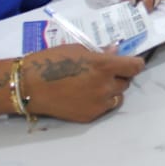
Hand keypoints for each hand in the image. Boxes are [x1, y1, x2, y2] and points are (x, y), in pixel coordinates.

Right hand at [21, 44, 144, 122]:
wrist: (29, 86)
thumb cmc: (51, 60)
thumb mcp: (78, 49)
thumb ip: (100, 52)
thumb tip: (115, 51)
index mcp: (104, 66)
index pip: (135, 67)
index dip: (134, 63)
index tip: (130, 62)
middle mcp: (106, 86)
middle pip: (126, 82)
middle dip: (119, 76)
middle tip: (105, 72)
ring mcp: (98, 103)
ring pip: (118, 97)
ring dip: (112, 90)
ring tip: (95, 85)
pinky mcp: (90, 116)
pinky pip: (104, 108)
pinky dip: (101, 102)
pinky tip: (85, 96)